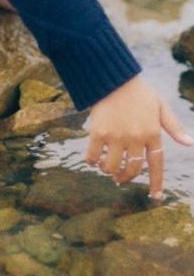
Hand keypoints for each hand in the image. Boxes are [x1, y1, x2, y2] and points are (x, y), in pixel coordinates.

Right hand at [87, 75, 193, 198]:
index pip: (157, 164)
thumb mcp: (160, 106)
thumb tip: (189, 143)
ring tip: (105, 168)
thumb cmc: (138, 92)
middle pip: (132, 169)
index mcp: (152, 133)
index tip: (155, 196)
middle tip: (120, 179)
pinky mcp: (98, 132)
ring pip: (112, 167)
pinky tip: (92, 160)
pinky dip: (91, 161)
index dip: (156, 182)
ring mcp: (116, 136)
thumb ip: (173, 126)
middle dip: (126, 177)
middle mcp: (135, 138)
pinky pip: (93, 156)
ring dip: (108, 171)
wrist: (113, 78)